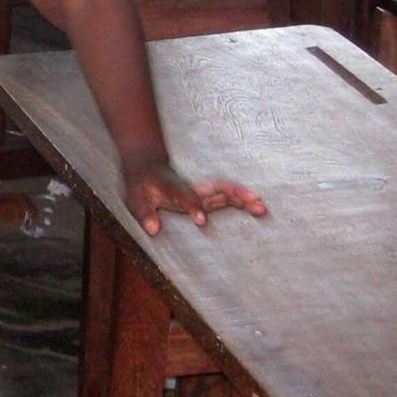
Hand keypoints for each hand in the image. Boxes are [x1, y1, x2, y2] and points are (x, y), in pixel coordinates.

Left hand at [122, 157, 267, 236]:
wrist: (147, 167)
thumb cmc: (140, 186)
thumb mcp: (135, 200)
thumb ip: (144, 214)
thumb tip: (153, 230)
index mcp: (172, 187)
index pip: (185, 197)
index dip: (193, 207)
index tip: (201, 221)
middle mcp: (191, 187)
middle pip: (215, 189)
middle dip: (235, 195)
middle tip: (254, 203)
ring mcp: (200, 190)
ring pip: (225, 191)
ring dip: (244, 198)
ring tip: (262, 207)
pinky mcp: (206, 194)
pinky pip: (226, 197)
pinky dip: (242, 201)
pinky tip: (257, 208)